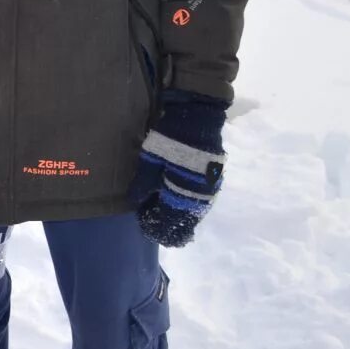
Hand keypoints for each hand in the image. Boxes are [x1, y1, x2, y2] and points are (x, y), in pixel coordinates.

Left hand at [130, 90, 227, 247]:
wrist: (198, 119)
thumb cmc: (170, 138)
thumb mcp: (150, 159)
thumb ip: (144, 183)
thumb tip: (136, 202)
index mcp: (180, 194)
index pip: (168, 222)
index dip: (156, 227)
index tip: (145, 227)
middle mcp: (197, 198)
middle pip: (183, 222)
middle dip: (169, 228)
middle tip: (156, 229)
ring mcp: (208, 191)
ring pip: (193, 214)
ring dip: (180, 219)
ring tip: (167, 221)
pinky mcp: (212, 182)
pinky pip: (200, 204)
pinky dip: (189, 209)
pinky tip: (179, 207)